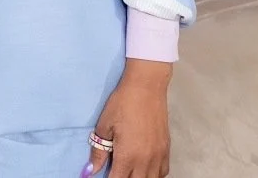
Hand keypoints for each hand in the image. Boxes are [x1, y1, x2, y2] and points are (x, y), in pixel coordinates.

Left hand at [85, 59, 171, 177]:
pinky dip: (154, 175)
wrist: (146, 88)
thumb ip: (99, 152)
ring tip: (129, 171)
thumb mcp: (105, 126)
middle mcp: (146, 160)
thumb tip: (90, 170)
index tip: (104, 176)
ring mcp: (158, 156)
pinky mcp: (167, 149)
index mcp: (128, 156)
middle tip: (115, 171)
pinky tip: (145, 169)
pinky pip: (163, 172)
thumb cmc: (122, 104)